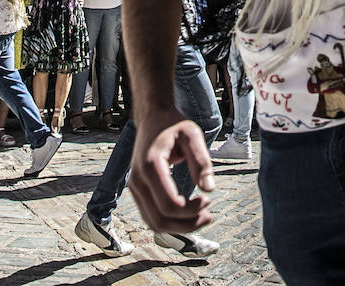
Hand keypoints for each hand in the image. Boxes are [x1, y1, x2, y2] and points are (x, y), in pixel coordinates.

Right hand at [128, 109, 215, 233]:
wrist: (152, 117)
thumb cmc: (173, 124)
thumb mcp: (192, 134)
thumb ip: (201, 160)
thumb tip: (209, 189)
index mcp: (150, 166)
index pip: (169, 204)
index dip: (191, 210)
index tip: (208, 200)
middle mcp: (138, 180)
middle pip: (160, 220)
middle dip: (186, 224)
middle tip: (207, 216)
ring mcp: (134, 187)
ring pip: (153, 223)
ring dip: (178, 228)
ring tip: (200, 217)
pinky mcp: (137, 191)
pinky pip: (150, 217)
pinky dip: (169, 222)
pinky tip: (187, 215)